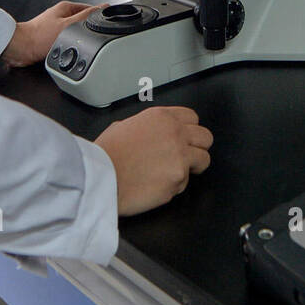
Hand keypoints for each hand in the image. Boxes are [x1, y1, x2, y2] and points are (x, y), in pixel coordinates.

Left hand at [3, 1, 110, 67]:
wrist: (21, 49)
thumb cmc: (39, 37)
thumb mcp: (69, 26)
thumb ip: (86, 17)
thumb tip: (102, 8)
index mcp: (66, 7)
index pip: (90, 9)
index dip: (99, 16)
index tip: (105, 23)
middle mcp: (61, 15)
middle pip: (83, 22)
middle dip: (88, 30)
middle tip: (90, 39)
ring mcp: (56, 27)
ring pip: (75, 33)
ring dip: (78, 40)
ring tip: (76, 46)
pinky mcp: (51, 38)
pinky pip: (66, 41)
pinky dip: (69, 46)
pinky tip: (68, 51)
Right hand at [95, 107, 212, 215]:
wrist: (99, 178)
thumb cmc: (105, 156)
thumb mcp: (122, 126)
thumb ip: (145, 126)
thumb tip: (149, 133)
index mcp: (161, 118)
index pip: (192, 117)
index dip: (189, 130)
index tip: (185, 138)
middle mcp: (175, 134)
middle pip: (205, 137)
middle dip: (198, 147)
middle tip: (187, 156)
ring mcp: (179, 157)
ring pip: (204, 160)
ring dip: (192, 167)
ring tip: (174, 172)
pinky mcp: (178, 179)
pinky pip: (185, 183)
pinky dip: (174, 186)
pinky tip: (156, 185)